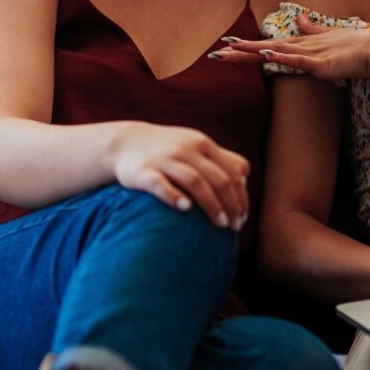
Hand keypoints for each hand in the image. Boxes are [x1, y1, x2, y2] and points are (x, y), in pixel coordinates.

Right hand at [110, 122, 250, 230]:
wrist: (124, 143)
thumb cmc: (167, 150)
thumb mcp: (195, 147)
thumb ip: (221, 159)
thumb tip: (245, 177)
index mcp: (202, 144)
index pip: (232, 171)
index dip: (241, 196)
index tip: (243, 217)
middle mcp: (185, 149)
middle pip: (217, 178)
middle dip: (231, 204)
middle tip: (235, 226)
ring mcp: (163, 159)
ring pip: (194, 180)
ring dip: (211, 204)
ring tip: (220, 224)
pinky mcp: (142, 171)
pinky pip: (159, 184)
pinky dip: (173, 195)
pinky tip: (185, 209)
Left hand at [211, 14, 369, 83]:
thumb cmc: (361, 46)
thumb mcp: (333, 35)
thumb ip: (315, 28)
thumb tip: (300, 18)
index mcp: (305, 44)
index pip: (270, 45)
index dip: (248, 46)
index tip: (228, 45)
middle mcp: (304, 46)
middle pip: (264, 49)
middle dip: (239, 53)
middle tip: (214, 55)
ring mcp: (311, 54)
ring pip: (273, 53)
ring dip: (249, 55)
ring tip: (226, 55)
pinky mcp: (321, 64)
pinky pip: (296, 61)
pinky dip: (279, 58)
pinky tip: (263, 56)